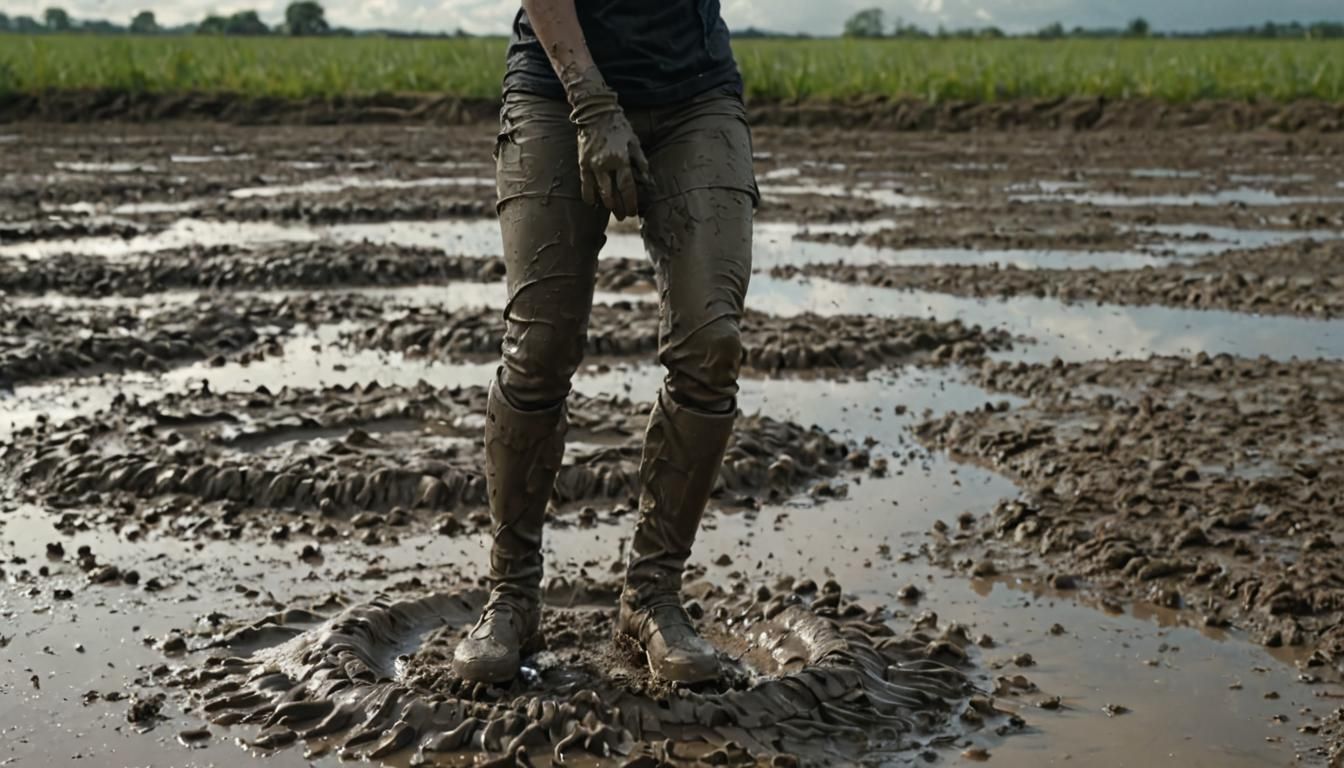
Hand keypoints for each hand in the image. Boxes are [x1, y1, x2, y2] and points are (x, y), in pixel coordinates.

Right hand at [567, 73, 650, 219]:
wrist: (595, 112)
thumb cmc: (618, 126)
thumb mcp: (634, 142)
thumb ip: (641, 162)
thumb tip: (648, 180)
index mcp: (620, 159)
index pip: (627, 188)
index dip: (630, 203)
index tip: (633, 212)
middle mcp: (605, 165)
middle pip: (612, 195)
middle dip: (619, 208)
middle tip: (624, 215)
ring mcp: (591, 165)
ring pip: (598, 193)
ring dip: (606, 205)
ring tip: (612, 211)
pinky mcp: (582, 164)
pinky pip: (585, 186)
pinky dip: (590, 196)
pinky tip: (595, 203)